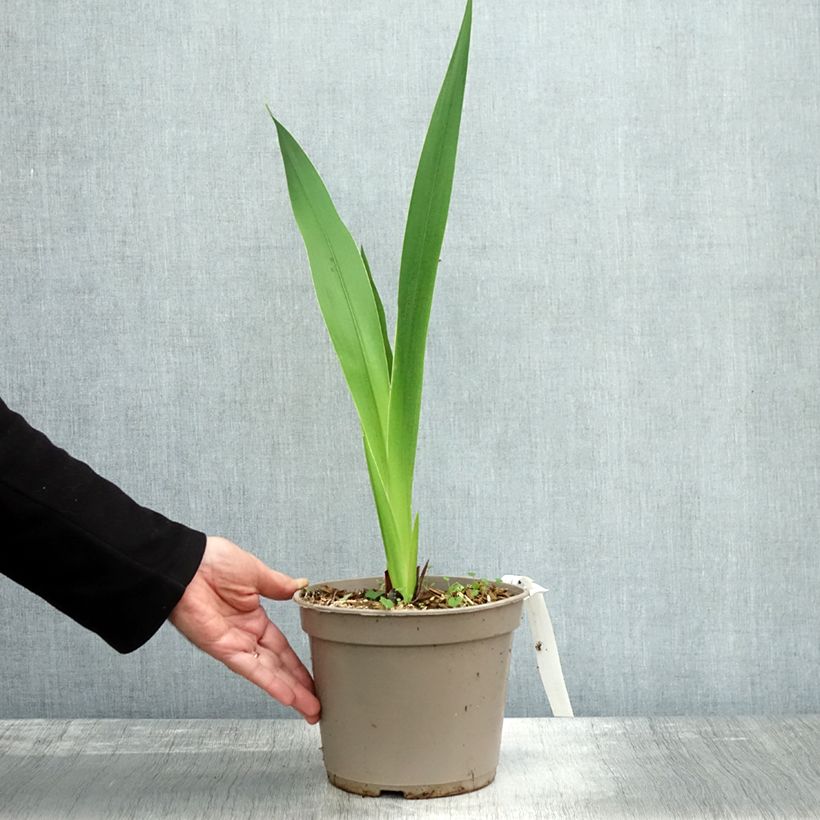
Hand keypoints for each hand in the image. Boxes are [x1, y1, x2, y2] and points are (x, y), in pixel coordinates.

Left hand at [169, 535, 320, 722]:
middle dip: (299, 686)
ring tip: (310, 709)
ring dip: (291, 692)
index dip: (298, 664)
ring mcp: (235, 644)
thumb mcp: (256, 572)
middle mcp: (245, 635)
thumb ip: (278, 585)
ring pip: (269, 673)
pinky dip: (270, 683)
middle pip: (278, 666)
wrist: (186, 565)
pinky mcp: (223, 649)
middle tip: (316, 705)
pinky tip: (288, 696)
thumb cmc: (212, 562)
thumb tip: (300, 587)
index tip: (314, 677)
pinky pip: (251, 669)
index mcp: (254, 617)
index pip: (282, 647)